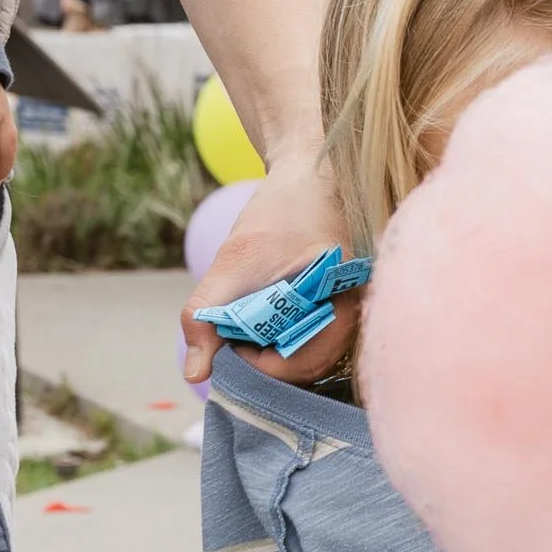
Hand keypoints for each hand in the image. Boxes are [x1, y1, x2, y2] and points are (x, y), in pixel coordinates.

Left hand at [181, 151, 353, 384]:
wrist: (309, 177)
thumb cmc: (279, 215)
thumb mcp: (232, 264)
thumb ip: (205, 317)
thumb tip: (194, 375)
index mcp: (343, 307)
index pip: (302, 366)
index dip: (260, 364)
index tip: (232, 343)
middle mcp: (357, 317)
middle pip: (308, 368)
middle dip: (266, 359)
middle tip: (238, 336)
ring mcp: (352, 314)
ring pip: (310, 357)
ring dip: (274, 349)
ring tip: (252, 323)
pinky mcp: (342, 308)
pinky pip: (314, 340)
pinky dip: (285, 336)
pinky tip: (268, 315)